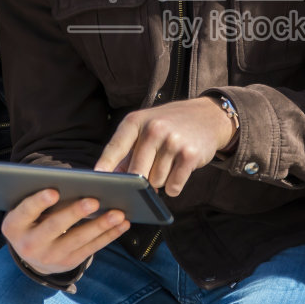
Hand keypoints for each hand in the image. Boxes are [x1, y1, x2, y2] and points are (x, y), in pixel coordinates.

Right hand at [1, 187, 129, 275]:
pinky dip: (109, 235)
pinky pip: (91, 248)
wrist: (31, 256)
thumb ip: (39, 200)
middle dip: (75, 213)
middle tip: (94, 200)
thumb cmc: (31, 220)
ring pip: (78, 239)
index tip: (54, 191)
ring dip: (100, 225)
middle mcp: (29, 245)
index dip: (39, 202)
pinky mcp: (68, 263)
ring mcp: (49, 257)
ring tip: (118, 213)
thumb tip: (70, 182)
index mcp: (14, 226)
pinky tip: (122, 224)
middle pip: (54, 226)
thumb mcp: (26, 212)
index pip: (26, 211)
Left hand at [94, 97, 234, 196]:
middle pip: (135, 172)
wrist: (208, 117)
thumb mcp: (146, 128)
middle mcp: (153, 129)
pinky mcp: (190, 155)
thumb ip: (127, 151)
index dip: (105, 166)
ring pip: (155, 181)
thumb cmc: (169, 126)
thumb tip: (110, 178)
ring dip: (160, 181)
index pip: (115, 147)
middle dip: (139, 181)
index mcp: (136, 121)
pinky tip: (179, 171)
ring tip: (168, 165)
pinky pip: (173, 186)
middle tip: (146, 177)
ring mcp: (172, 141)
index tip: (96, 180)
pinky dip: (174, 186)